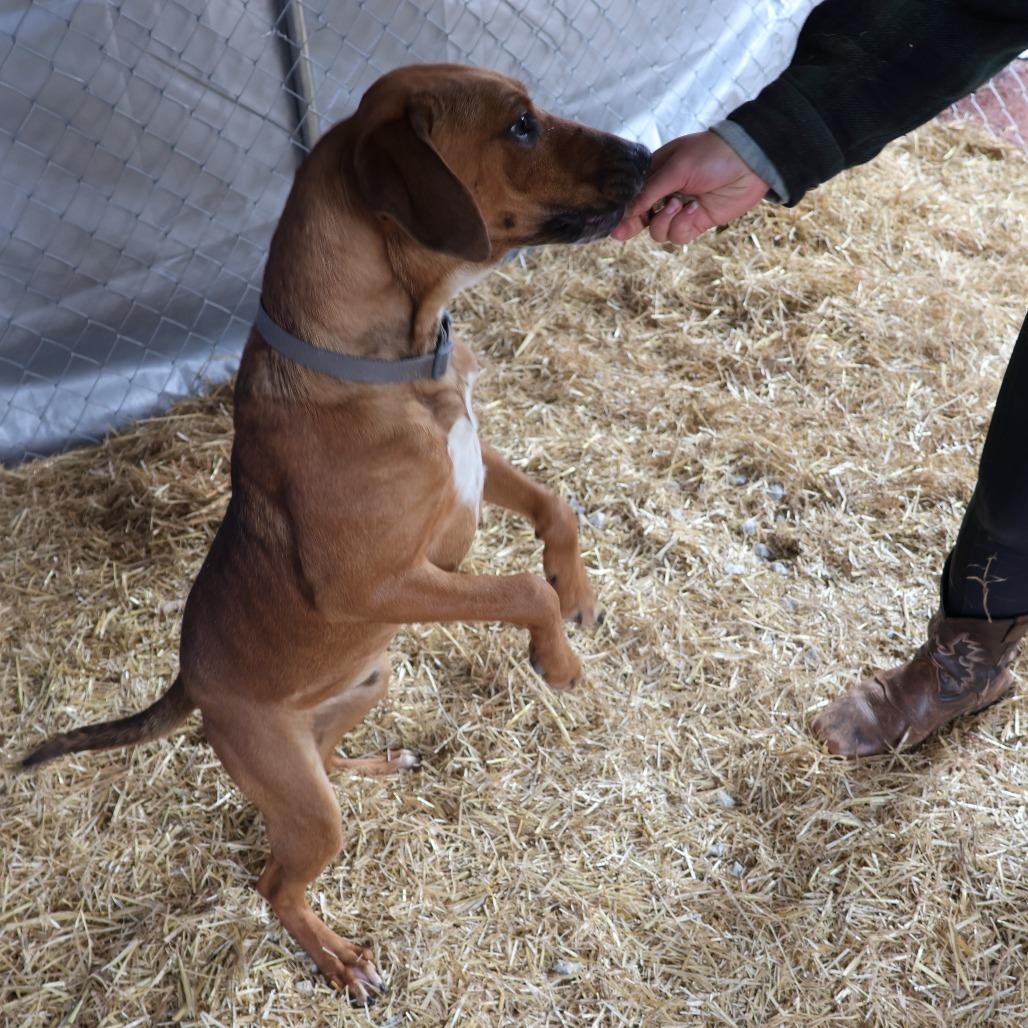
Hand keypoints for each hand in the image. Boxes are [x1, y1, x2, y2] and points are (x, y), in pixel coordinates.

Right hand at [611, 131, 768, 244]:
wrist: (749, 162)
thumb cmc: (711, 155)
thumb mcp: (676, 167)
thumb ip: (650, 191)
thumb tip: (627, 212)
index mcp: (655, 175)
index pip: (632, 198)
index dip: (622, 213)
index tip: (614, 225)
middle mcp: (664, 194)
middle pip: (640, 220)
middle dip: (634, 225)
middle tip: (625, 231)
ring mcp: (679, 210)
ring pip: (658, 232)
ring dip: (665, 221)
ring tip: (680, 204)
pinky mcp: (695, 223)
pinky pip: (678, 236)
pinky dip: (683, 225)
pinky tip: (695, 209)